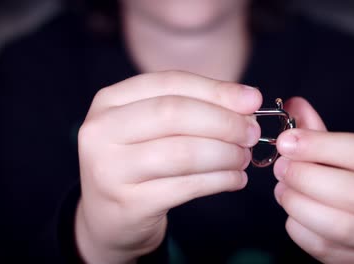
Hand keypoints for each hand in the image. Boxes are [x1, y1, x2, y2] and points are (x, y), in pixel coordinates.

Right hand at [75, 71, 261, 263]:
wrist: (109, 216)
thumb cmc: (139, 163)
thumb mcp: (151, 127)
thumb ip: (193, 107)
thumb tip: (247, 100)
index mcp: (109, 101)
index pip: (170, 83)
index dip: (216, 90)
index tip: (252, 100)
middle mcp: (101, 130)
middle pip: (175, 114)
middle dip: (224, 122)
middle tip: (251, 133)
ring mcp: (110, 169)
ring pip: (183, 152)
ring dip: (226, 154)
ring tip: (244, 158)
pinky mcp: (128, 203)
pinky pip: (186, 186)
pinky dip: (220, 181)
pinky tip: (235, 179)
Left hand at [273, 97, 353, 263]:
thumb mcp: (347, 155)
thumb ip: (320, 132)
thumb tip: (291, 105)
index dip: (321, 145)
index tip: (286, 141)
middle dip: (307, 177)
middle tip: (281, 167)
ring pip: (339, 225)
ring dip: (299, 204)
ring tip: (282, 190)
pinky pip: (325, 247)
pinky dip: (299, 228)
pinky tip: (292, 214)